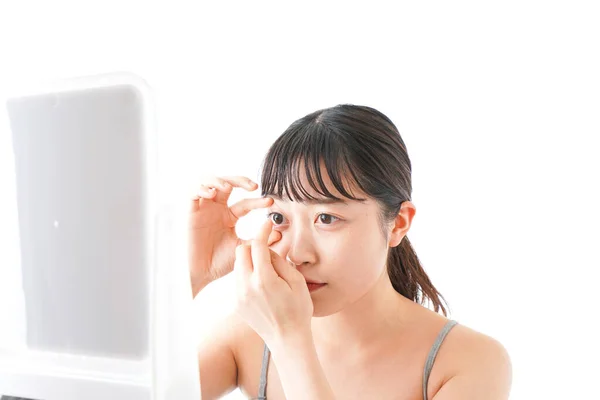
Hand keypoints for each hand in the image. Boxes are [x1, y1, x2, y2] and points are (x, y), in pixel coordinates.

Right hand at [189, 176, 279, 296]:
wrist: (200, 274)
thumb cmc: (219, 263)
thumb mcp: (244, 249)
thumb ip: (259, 240)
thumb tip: (279, 232)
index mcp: (230, 217)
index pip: (246, 203)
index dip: (258, 201)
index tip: (270, 203)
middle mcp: (217, 209)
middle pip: (228, 184)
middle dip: (241, 181)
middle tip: (253, 186)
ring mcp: (204, 209)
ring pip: (210, 183)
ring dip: (220, 180)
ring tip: (228, 187)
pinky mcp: (191, 211)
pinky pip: (194, 193)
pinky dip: (202, 188)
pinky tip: (211, 193)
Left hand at [233, 218, 313, 344]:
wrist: (287, 339)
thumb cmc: (298, 310)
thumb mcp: (296, 282)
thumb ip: (280, 262)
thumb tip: (268, 250)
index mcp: (264, 280)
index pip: (258, 246)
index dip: (263, 231)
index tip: (268, 223)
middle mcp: (247, 287)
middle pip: (241, 251)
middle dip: (253, 245)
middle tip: (267, 248)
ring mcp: (239, 296)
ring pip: (237, 265)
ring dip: (249, 260)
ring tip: (266, 268)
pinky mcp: (237, 304)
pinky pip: (238, 280)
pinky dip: (247, 274)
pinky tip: (261, 282)